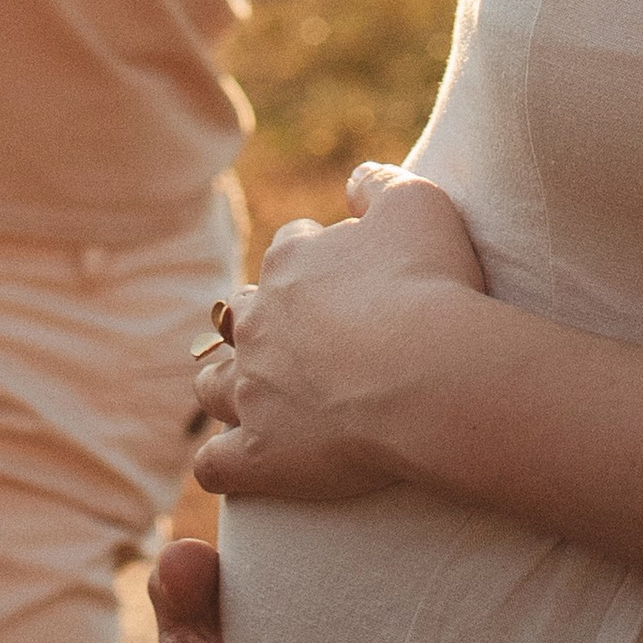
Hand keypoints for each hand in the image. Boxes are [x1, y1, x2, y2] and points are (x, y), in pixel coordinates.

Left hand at [191, 165, 485, 505]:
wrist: (427, 372)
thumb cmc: (430, 285)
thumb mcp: (419, 203)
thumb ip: (381, 183)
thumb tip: (356, 178)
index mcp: (292, 261)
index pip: (291, 247)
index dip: (315, 260)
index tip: (344, 280)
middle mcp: (258, 321)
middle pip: (240, 314)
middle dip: (260, 323)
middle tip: (302, 343)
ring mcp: (251, 390)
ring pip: (212, 384)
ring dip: (227, 385)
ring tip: (254, 398)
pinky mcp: (257, 453)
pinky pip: (215, 464)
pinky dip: (224, 463)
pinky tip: (239, 465)